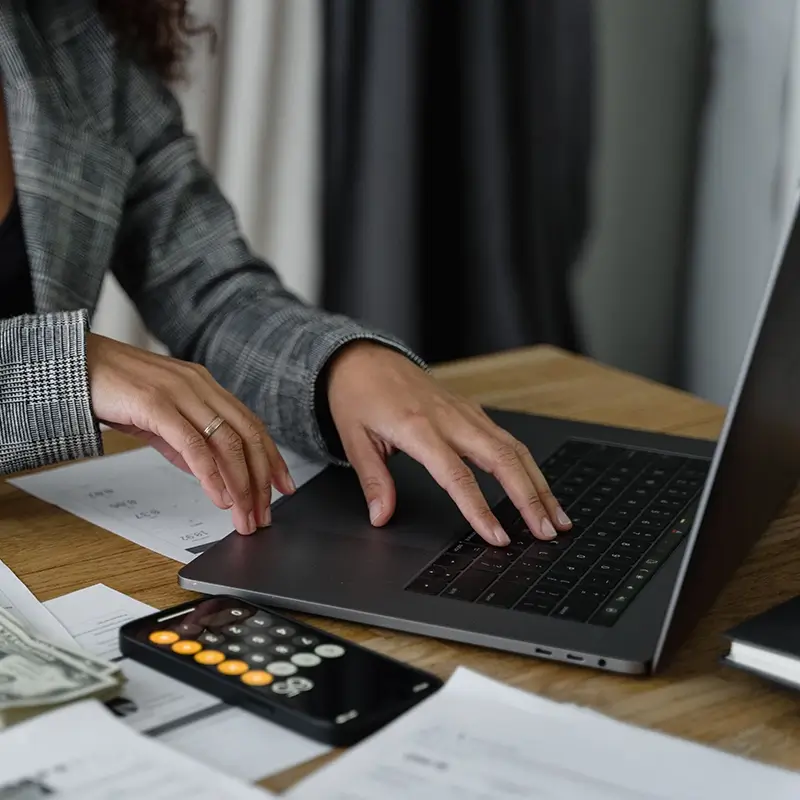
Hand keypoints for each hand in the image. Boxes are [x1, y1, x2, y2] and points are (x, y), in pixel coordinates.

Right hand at [85, 333, 294, 534]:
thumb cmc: (115, 388)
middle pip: (247, 436)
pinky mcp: (157, 405)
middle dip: (261, 479)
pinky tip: (219, 497)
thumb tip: (209, 473)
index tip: (284, 486)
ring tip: (244, 514)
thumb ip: (186, 442)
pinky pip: (194, 444)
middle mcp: (201, 386)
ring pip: (227, 442)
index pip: (251, 425)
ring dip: (241, 484)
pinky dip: (211, 475)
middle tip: (265, 513)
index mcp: (206, 386)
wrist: (72, 365)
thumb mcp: (160, 418)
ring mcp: (180, 393)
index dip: (272, 458)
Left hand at [325, 342, 571, 545]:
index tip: (498, 537)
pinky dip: (528, 466)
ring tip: (556, 517)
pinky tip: (538, 486)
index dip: (479, 509)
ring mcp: (465, 412)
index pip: (457, 476)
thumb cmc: (358, 396)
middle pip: (502, 460)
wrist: (365, 358)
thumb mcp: (354, 439)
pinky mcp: (472, 410)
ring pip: (513, 448)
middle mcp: (450, 418)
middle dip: (529, 498)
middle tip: (546, 532)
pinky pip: (507, 439)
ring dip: (539, 484)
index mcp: (418, 428)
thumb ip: (373, 480)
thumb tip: (381, 516)